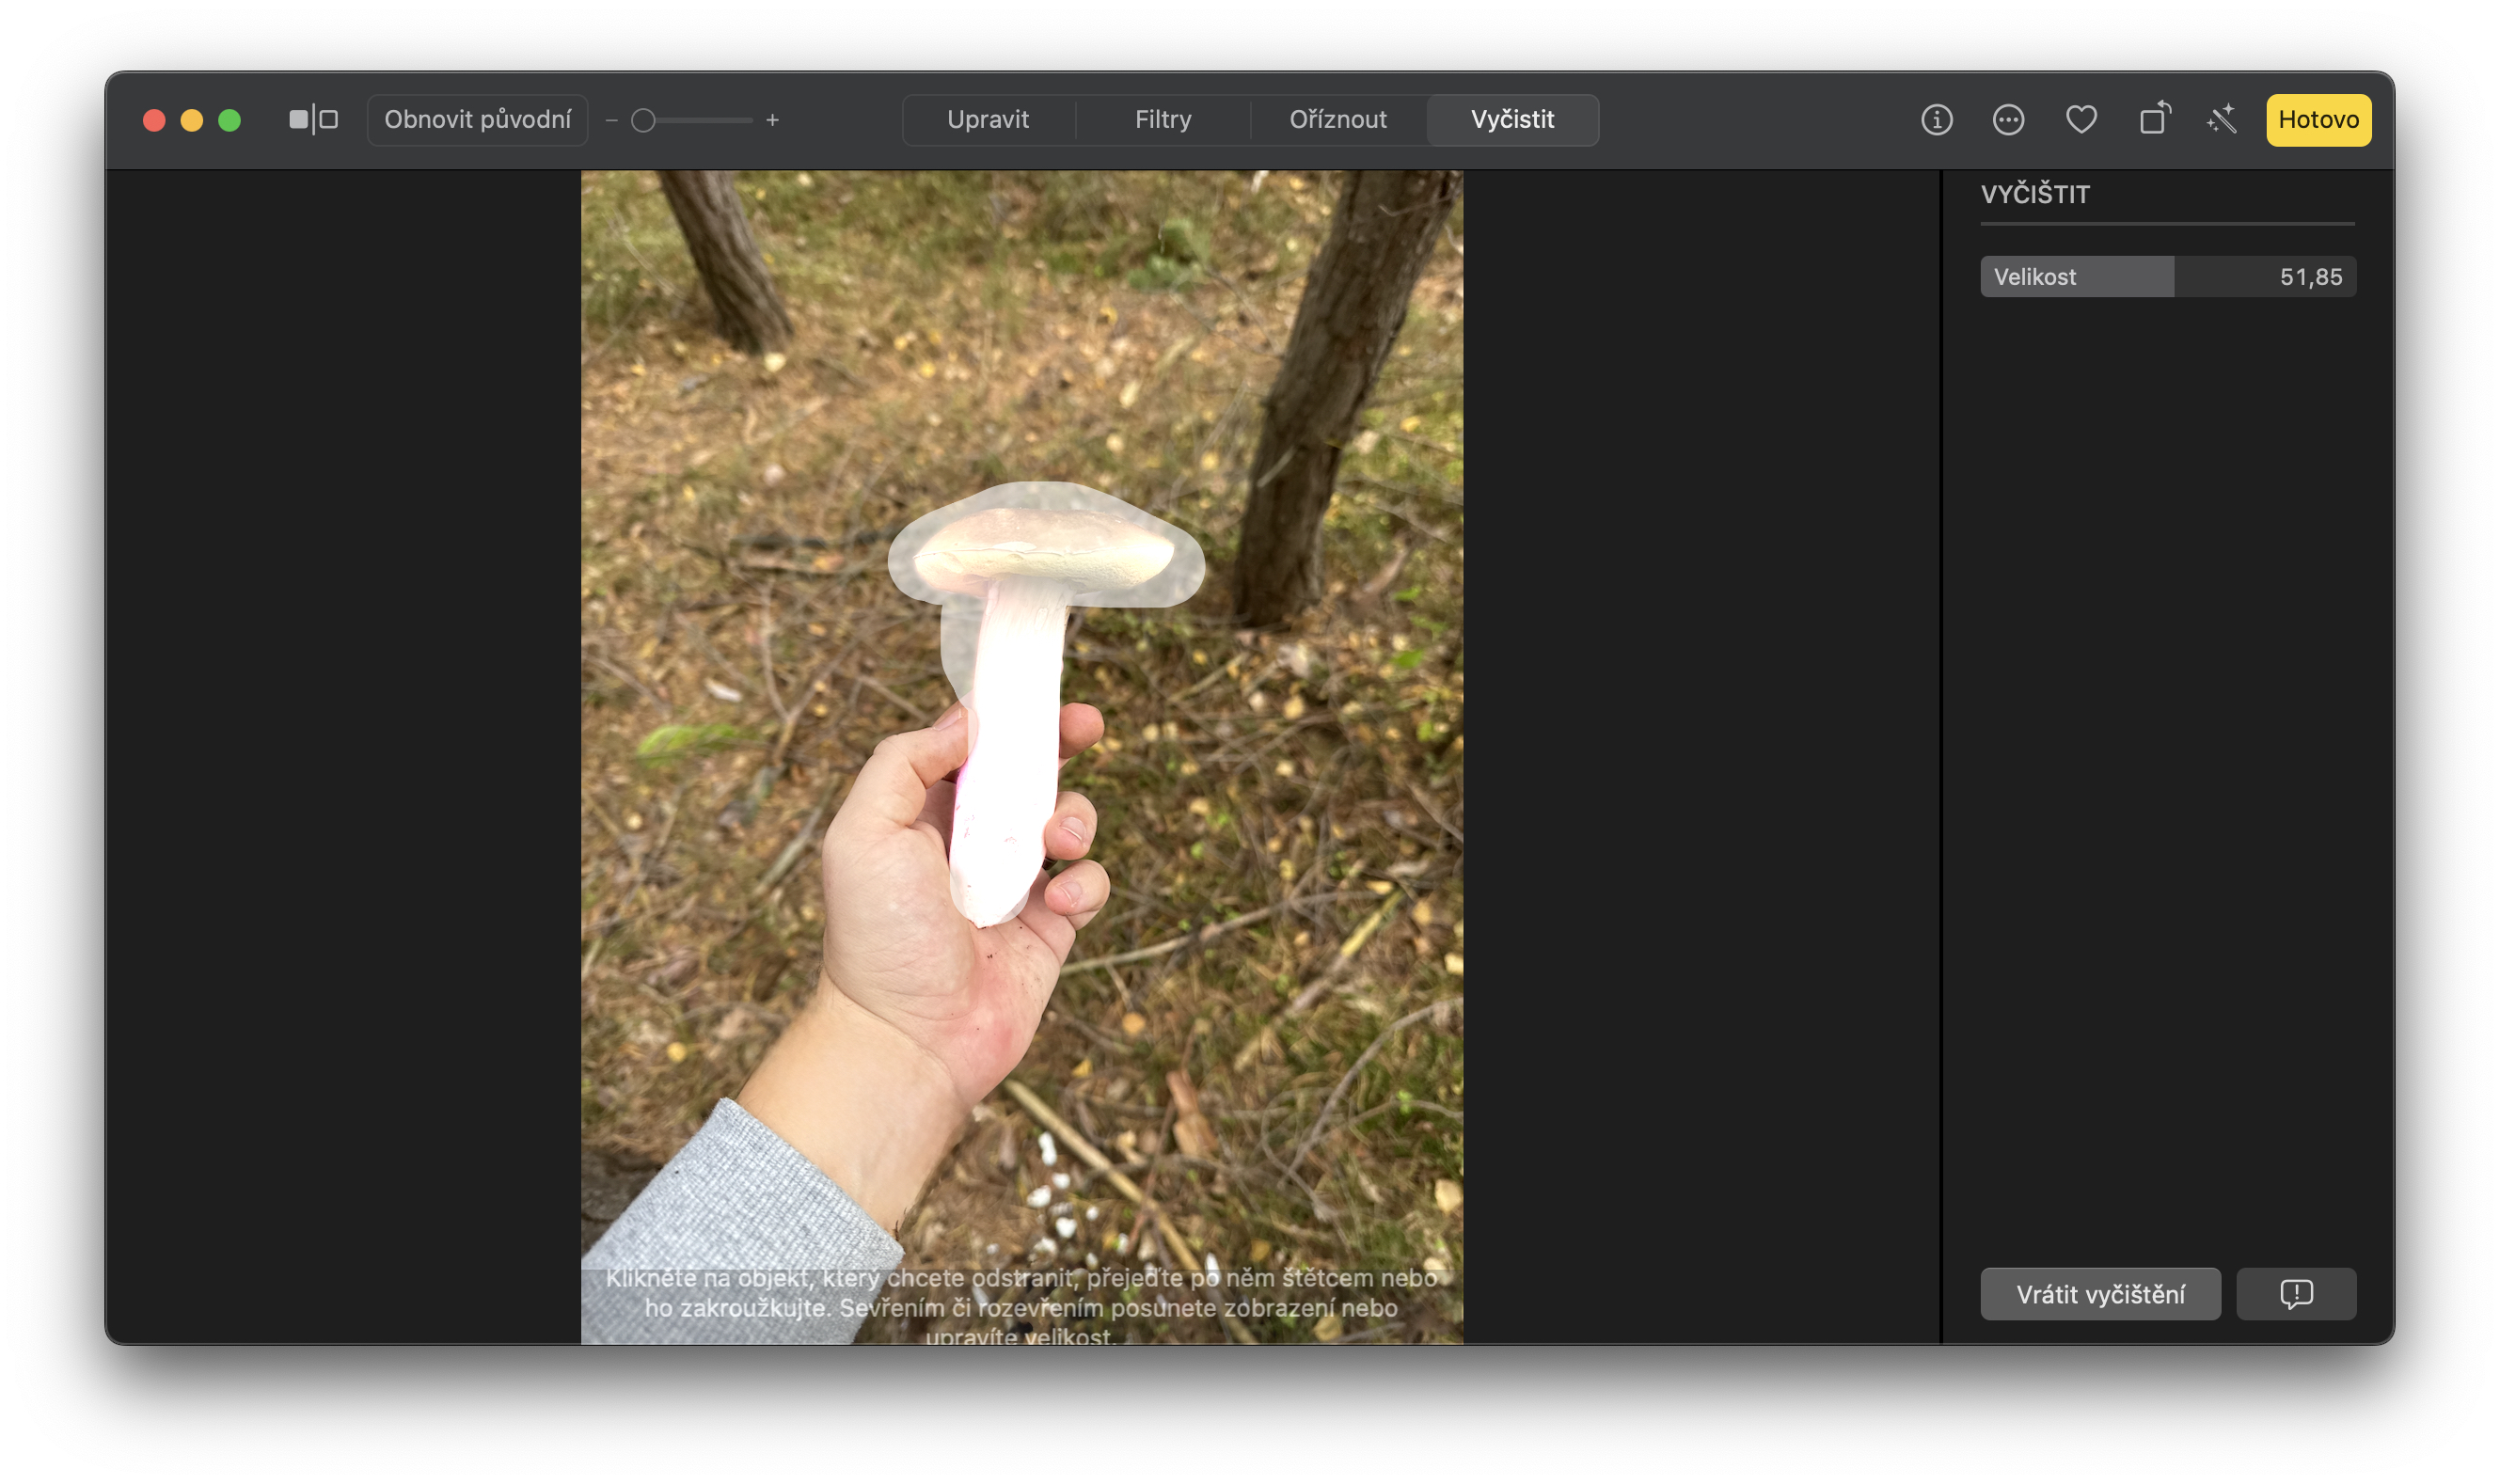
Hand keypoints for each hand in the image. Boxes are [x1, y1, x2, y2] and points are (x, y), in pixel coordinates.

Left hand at [736, 700, 1107, 1229]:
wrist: (908, 1039)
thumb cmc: (877, 939)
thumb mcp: (863, 832)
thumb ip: (905, 763)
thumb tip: (964, 720)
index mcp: (920, 814)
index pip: (968, 746)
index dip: (1002, 716)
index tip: (1033, 691)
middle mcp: (968, 844)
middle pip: (1026, 773)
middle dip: (1059, 744)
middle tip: (1085, 725)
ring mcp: (1012, 884)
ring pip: (1067, 821)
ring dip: (1074, 815)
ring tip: (1056, 839)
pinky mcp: (1049, 928)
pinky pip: (1086, 883)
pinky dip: (1083, 883)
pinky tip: (1057, 903)